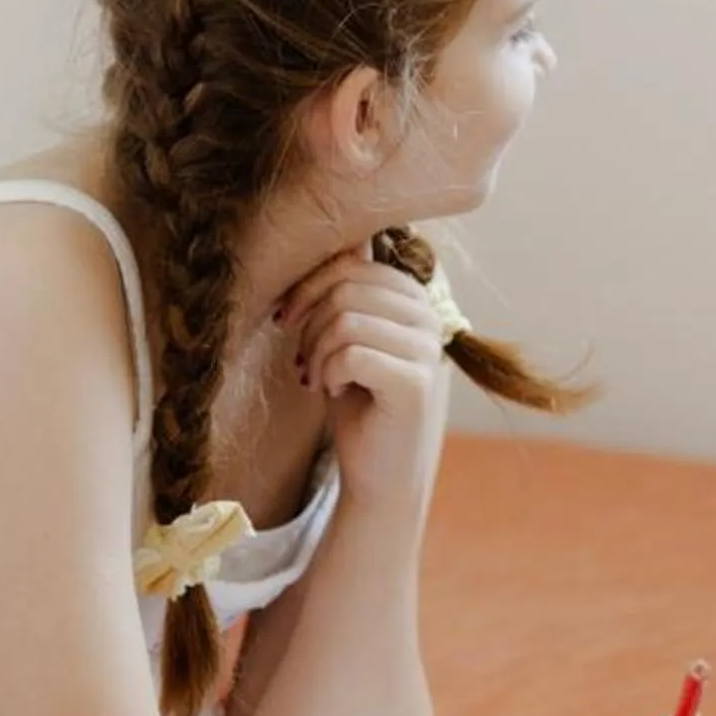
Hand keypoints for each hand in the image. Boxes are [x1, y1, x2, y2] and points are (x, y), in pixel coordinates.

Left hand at [273, 250, 449, 504]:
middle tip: (302, 361)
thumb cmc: (358, 404)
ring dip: (316, 353)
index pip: (353, 264)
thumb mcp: (345, 338)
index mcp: (414, 299)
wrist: (379, 474)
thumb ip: (344, 295)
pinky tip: (331, 391)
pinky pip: (352, 354)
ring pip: (346, 319)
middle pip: (347, 287)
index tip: (286, 321)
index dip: (308, 287)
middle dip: (309, 324)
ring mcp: (427, 349)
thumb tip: (332, 241)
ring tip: (317, 379)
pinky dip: (328, 373)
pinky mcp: (416, 383)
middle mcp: (429, 317)